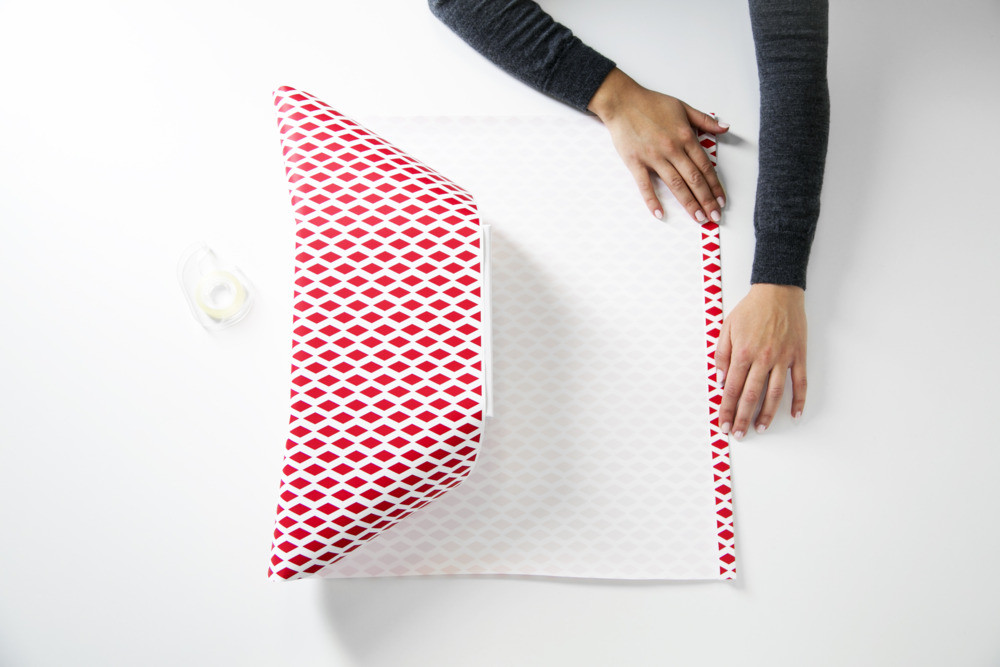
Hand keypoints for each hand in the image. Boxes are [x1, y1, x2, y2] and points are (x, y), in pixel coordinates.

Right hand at [587, 67, 729, 222]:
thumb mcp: (682, 107)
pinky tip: (660, 214)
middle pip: (694, 179)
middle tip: (714, 216)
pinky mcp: (636, 162)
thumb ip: (704, 120)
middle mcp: (673, 149)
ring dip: (689, 203)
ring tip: (698, 218)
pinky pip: (645, 185)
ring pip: (676, 185)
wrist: (622, 101)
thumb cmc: (651, 103)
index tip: (721, 200)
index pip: (705, 167)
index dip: (715, 185)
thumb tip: (725, 127)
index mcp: (685, 137)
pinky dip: (652, 200)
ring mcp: (654, 157)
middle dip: (706, 200)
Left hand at [715, 284, 806, 439]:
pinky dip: (799, 400)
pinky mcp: (799, 356)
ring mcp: (783, 358)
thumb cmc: (751, 309)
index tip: (723, 423)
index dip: (727, 408)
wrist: (778, 292)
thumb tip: (721, 380)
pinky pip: (800, 382)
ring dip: (767, 414)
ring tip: (760, 429)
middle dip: (743, 417)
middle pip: (752, 395)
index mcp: (743, 352)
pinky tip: (794, 415)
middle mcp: (763, 358)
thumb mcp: (727, 328)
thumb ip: (722, 355)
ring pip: (775, 393)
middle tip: (738, 434)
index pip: (733, 388)